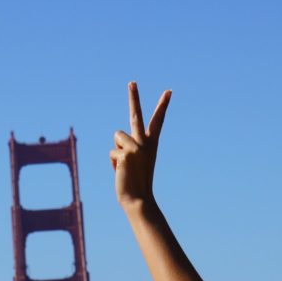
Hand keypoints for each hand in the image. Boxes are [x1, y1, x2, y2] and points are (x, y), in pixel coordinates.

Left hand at [109, 82, 170, 207]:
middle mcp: (145, 143)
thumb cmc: (136, 184)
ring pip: (117, 137)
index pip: (157, 121)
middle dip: (134, 96)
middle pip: (136, 114)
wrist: (138, 199)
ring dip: (117, 151)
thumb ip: (128, 151)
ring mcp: (136, 147)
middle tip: (131, 82)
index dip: (162, 106)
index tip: (169, 91)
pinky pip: (112, 153)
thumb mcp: (135, 164)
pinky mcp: (125, 153)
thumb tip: (115, 147)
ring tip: (126, 167)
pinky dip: (114, 164)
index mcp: (151, 144)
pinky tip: (122, 172)